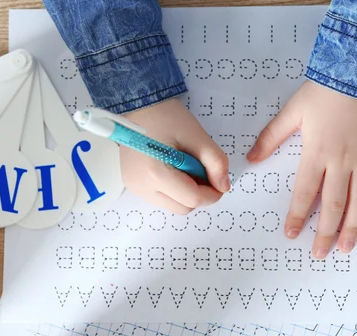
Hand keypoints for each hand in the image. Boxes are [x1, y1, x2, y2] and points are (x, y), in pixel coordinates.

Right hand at [121, 98, 229, 213]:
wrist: (137, 105)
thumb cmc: (165, 115)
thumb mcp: (196, 136)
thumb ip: (215, 161)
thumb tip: (223, 186)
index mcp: (156, 174)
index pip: (193, 199)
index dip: (213, 193)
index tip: (220, 182)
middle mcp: (142, 186)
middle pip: (183, 207)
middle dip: (199, 194)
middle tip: (202, 170)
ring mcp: (135, 187)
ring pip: (172, 205)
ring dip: (186, 192)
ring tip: (185, 166)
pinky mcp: (133, 185)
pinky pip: (161, 197)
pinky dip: (174, 189)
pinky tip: (174, 168)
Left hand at [247, 81, 356, 257]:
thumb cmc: (324, 91)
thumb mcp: (292, 112)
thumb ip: (271, 137)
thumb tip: (252, 158)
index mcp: (317, 154)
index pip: (304, 193)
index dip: (297, 216)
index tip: (292, 234)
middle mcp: (342, 162)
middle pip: (332, 205)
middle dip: (325, 233)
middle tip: (320, 253)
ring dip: (354, 226)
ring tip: (347, 247)